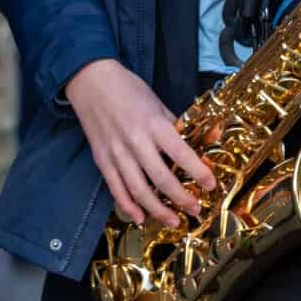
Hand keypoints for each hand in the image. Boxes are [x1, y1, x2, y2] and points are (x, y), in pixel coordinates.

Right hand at [65, 59, 213, 227]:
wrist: (90, 80)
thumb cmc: (128, 89)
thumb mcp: (157, 103)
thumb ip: (177, 126)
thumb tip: (206, 139)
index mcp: (153, 124)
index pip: (181, 154)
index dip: (198, 172)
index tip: (210, 185)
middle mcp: (135, 141)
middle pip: (161, 179)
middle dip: (181, 198)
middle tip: (195, 209)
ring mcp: (116, 152)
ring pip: (138, 189)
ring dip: (158, 210)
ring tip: (173, 220)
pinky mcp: (101, 158)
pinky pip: (115, 188)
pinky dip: (128, 205)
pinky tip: (140, 217)